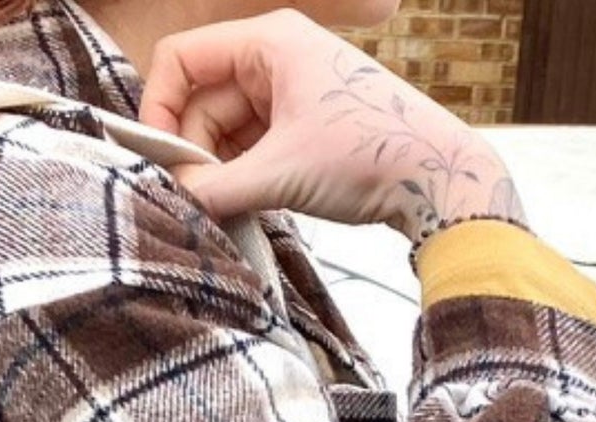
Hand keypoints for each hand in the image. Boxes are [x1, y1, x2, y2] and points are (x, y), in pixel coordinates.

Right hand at [138, 9, 528, 239]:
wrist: (435, 179)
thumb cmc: (369, 154)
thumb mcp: (281, 173)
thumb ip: (216, 187)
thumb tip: (173, 199)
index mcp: (271, 42)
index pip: (184, 58)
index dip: (160, 107)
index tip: (159, 158)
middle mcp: (277, 57)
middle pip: (202, 100)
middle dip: (193, 149)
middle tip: (196, 196)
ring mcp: (289, 92)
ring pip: (224, 129)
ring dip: (217, 168)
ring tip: (226, 204)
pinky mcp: (301, 126)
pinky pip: (249, 146)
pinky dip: (240, 175)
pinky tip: (245, 203)